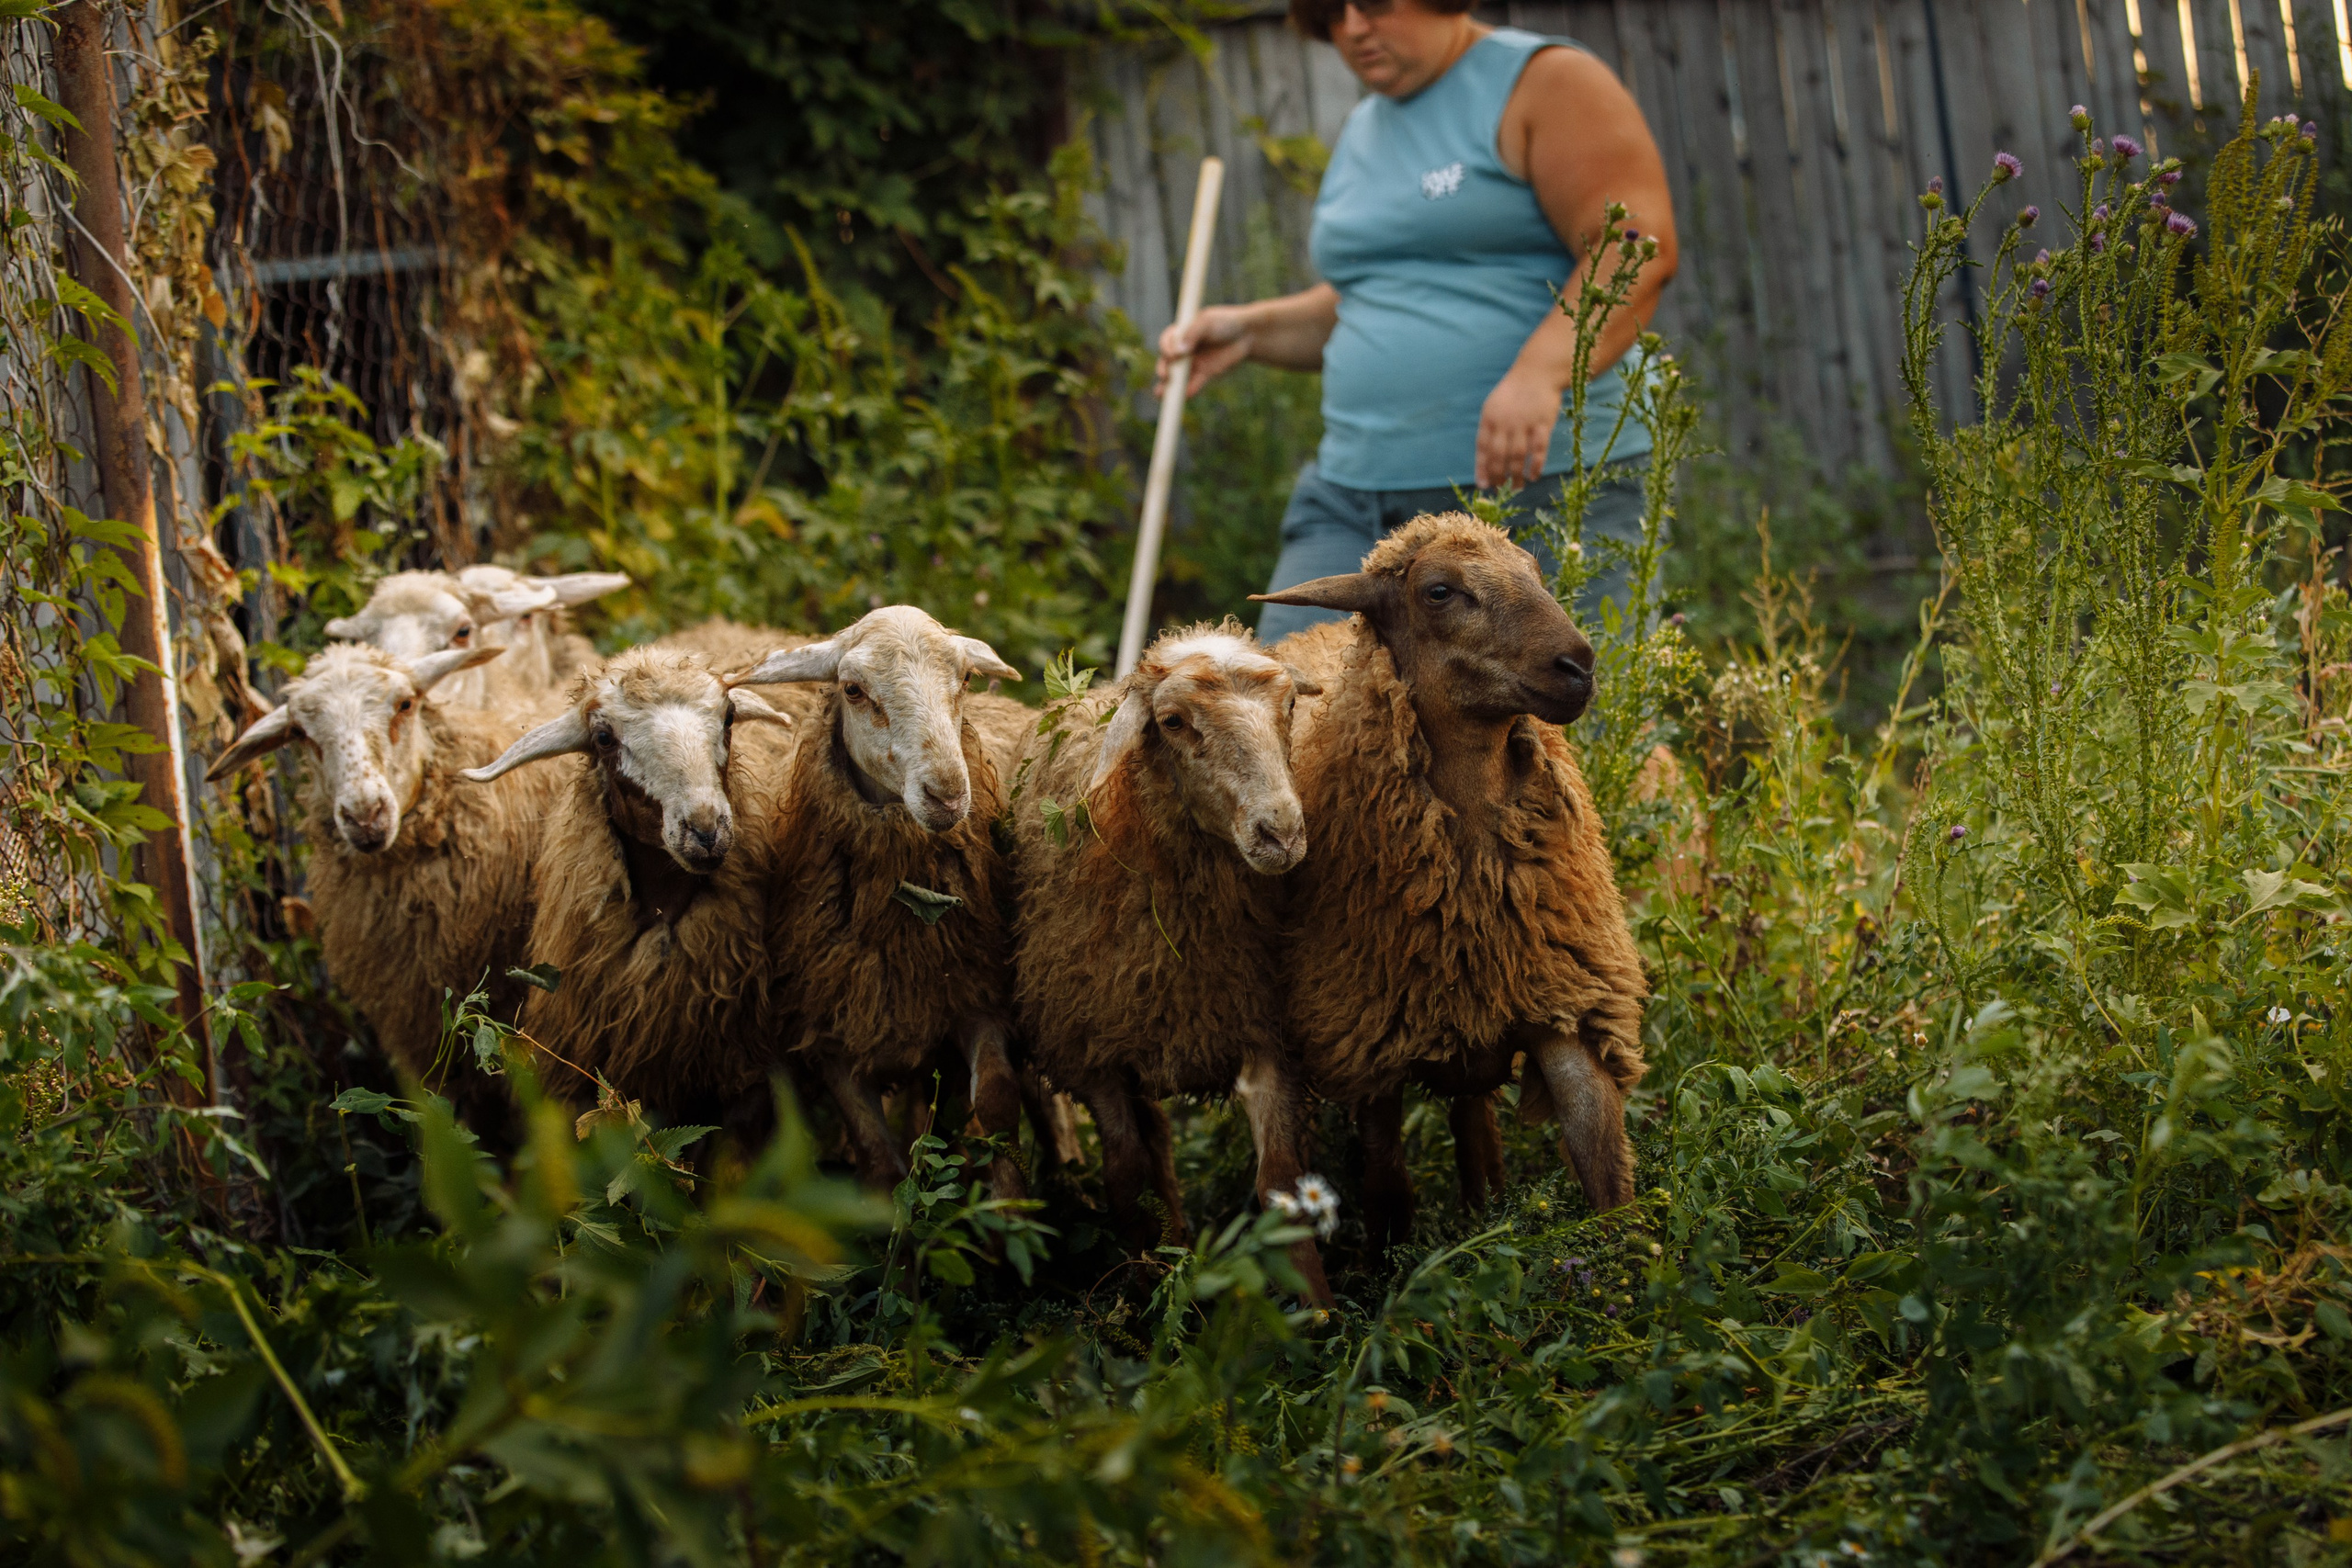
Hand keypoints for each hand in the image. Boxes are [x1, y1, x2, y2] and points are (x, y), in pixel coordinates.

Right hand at [1155, 305, 1254, 397]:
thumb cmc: (1225, 322)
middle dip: (1163, 369)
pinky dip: (1189, 390)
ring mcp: (1193, 363)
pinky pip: (1194, 384)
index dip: (1166, 349)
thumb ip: (1192, 334)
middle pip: (1167, 362)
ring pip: (1177, 377)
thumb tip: (1178, 351)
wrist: (1247, 334)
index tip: (1172, 354)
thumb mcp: (1207, 322)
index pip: (1166, 342)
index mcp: (1181, 333)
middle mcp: (1184, 349)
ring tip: (1161, 394)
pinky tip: (1186, 394)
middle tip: (1166, 375)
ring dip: (1168, 386)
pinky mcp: (1205, 374)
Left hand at [1475, 365, 1564, 489]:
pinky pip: (1538, 449)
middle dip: (1498, 476)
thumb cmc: (1514, 392)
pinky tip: (1534, 476)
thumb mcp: (1494, 406)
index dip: (1482, 468)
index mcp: (1489, 418)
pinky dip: (1536, 465)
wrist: (1537, 372)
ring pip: (1517, 456)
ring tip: (1516, 487)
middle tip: (1500, 489)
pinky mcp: (1543, 423)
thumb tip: (1486, 461)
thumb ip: (1490, 430)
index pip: (1483, 448)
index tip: (1483, 485)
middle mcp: (1505, 422)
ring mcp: (1524, 423)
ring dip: (1516, 475)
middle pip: (1499, 455)